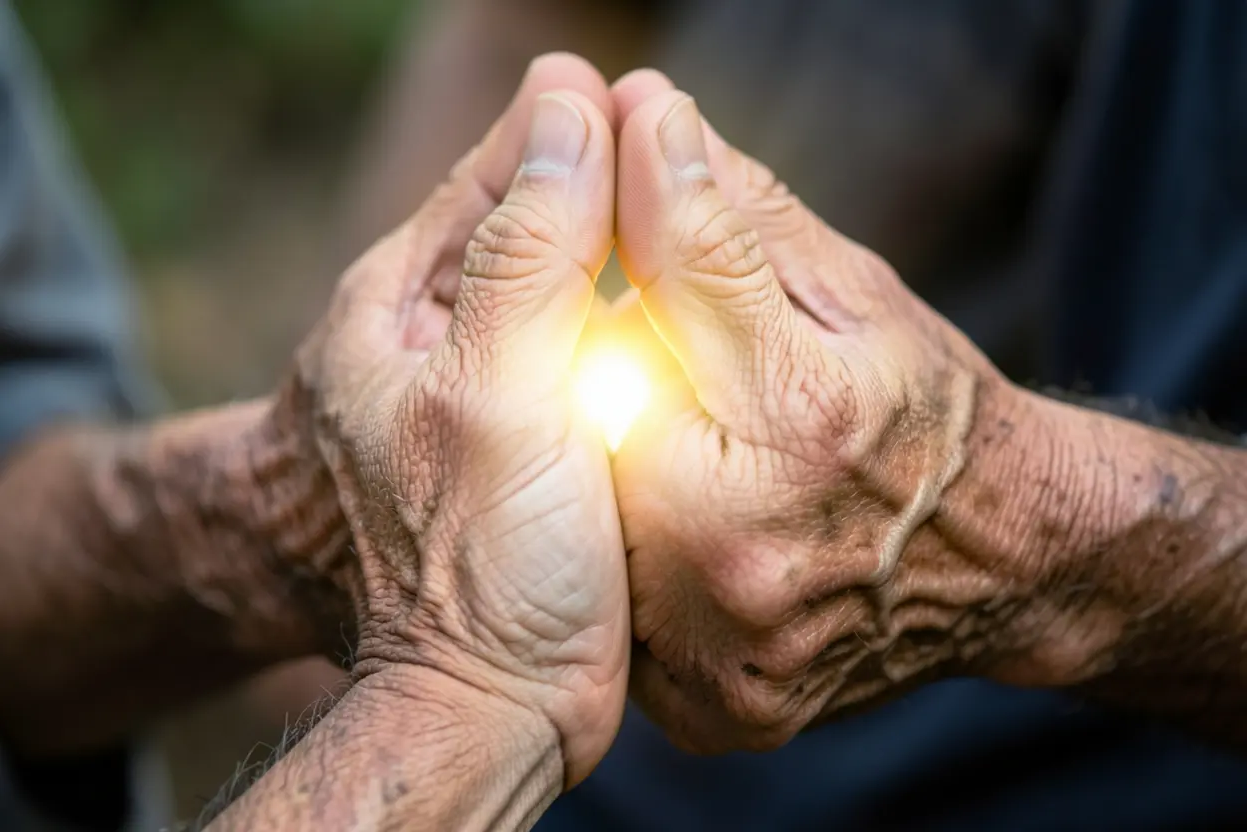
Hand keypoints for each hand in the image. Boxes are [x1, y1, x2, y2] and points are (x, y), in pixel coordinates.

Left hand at [270, 55, 628, 783]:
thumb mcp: (492, 392)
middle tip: (668, 139)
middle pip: (523, 230)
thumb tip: (567, 109)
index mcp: (402, 311)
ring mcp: (483, 396)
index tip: (625, 92)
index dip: (558, 133)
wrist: (483, 704)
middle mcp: (436, 344)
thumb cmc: (470, 563)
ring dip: (617, 253)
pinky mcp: (531, 447)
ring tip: (681, 212)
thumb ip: (528, 251)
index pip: (486, 183)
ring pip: (561, 291)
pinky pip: (587, 355)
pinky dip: (630, 326)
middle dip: (592, 184)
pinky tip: (677, 316)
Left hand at [609, 75, 1059, 752]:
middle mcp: (749, 541)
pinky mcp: (706, 708)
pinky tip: (662, 528)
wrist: (994, 571)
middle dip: (591, 352)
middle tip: (625, 347)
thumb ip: (737, 212)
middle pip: (592, 406)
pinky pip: (617, 600)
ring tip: (653, 447)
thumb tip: (642, 111)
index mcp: (805, 412)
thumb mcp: (852, 294)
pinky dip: (622, 548)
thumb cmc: (922, 412)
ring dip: (593, 457)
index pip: (672, 275)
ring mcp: (719, 643)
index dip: (628, 205)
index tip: (607, 153)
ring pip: (588, 511)